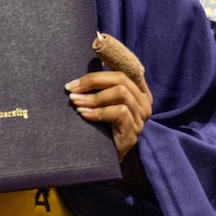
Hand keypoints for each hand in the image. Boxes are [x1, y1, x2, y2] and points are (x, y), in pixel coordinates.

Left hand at [68, 34, 152, 163]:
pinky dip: (98, 111)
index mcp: (139, 91)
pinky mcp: (133, 132)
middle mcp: (144, 102)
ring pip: (121, 94)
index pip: (128, 68)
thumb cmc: (101, 128)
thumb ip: (101, 87)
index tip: (92, 53)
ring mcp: (141, 118)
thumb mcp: (102, 104)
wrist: (104, 161)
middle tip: (71, 88)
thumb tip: (85, 65)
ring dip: (93, 97)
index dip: (112, 58)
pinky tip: (84, 114)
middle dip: (93, 80)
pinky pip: (118, 113)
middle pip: (121, 79)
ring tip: (75, 102)